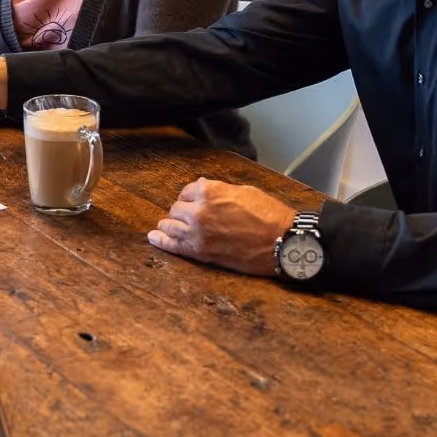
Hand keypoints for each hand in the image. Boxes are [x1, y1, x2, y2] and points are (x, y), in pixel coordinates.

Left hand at [147, 178, 296, 277]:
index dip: (190, 196)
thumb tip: (200, 185)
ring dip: (169, 225)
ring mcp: (197, 232)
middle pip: (177, 209)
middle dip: (182, 211)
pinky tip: (154, 237)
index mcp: (210, 191)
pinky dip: (161, 241)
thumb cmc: (269, 214)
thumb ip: (218, 189)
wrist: (282, 241)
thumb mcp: (244, 191)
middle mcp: (199, 210)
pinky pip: (173, 246)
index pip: (187, 191)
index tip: (193, 201)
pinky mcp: (200, 252)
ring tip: (166, 226)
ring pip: (170, 226)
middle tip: (188, 216)